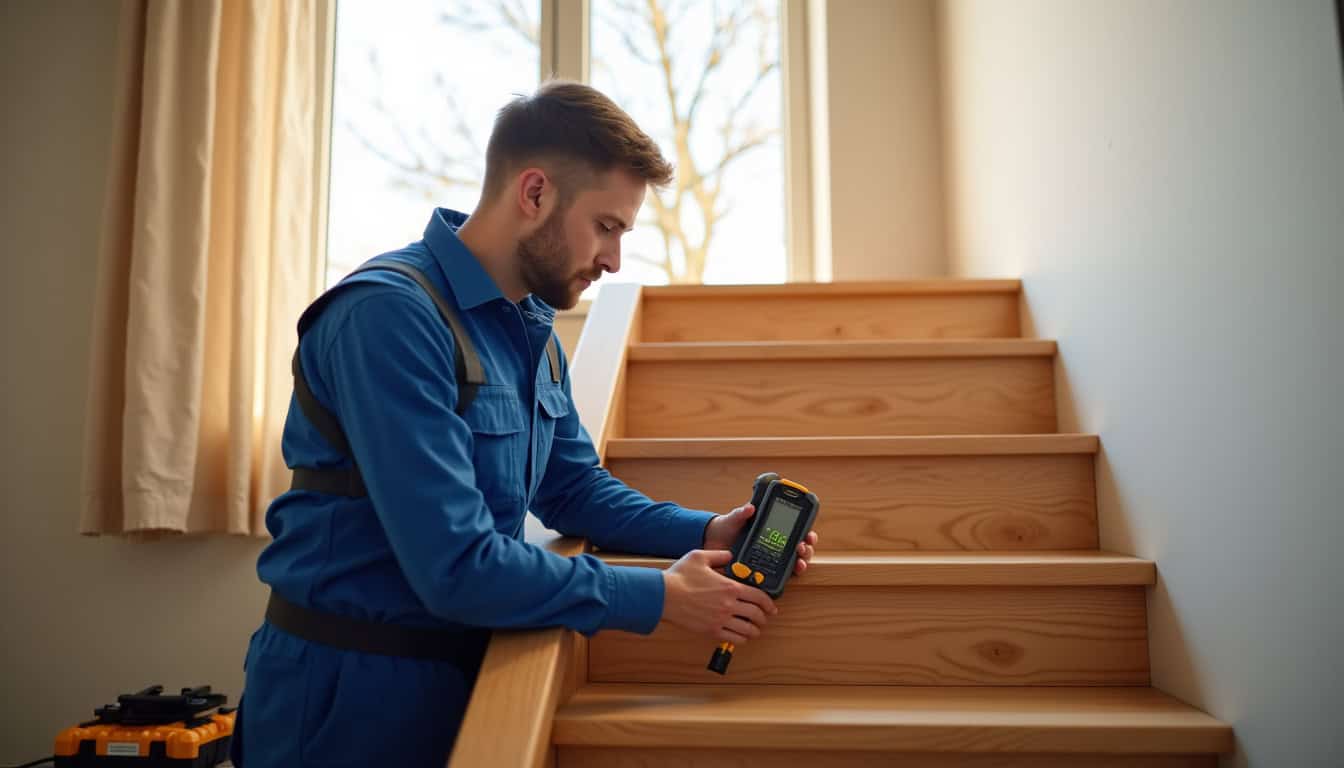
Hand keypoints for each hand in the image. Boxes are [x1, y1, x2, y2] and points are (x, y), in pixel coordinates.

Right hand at [661, 549, 777, 644]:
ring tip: (755, 630)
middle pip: (756, 614)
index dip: (769, 603)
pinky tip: (741, 637)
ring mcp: (720, 619)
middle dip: (763, 618)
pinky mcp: (711, 630)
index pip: (758, 597)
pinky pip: (733, 639)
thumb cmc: (680, 576)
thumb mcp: (700, 556)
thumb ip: (719, 554)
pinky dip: (741, 639)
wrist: (663, 595)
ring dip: (754, 630)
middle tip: (764, 618)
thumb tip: (729, 555)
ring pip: (747, 629)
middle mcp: (729, 605)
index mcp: (730, 587)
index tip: (771, 606)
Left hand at [704, 503, 820, 576]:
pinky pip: (780, 575)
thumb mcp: (735, 518)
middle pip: (800, 547)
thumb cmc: (728, 526)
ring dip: (801, 562)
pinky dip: (788, 576)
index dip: (807, 531)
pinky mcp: (764, 571)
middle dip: (806, 548)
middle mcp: (777, 543)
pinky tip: (789, 575)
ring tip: (799, 562)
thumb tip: (750, 507)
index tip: (809, 533)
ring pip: (794, 562)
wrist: (714, 542)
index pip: (797, 529)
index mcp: (774, 527)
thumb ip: (742, 513)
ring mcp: (772, 558)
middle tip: (801, 547)